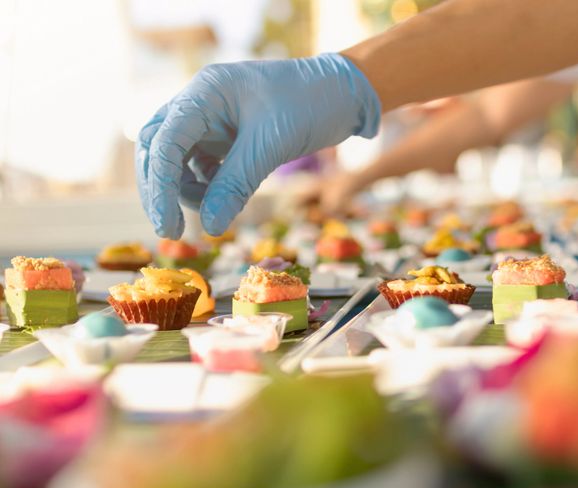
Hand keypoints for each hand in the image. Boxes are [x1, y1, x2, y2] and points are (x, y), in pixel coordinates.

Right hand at [136, 54, 380, 237]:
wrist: (345, 93)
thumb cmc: (311, 104)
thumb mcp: (271, 145)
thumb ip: (236, 185)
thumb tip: (209, 227)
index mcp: (205, 93)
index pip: (164, 141)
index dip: (159, 187)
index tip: (167, 226)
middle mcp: (201, 104)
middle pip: (159, 150)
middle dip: (161, 191)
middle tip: (171, 230)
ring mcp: (212, 121)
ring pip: (178, 162)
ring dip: (187, 191)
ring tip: (217, 208)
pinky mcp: (227, 138)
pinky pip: (202, 167)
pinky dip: (208, 188)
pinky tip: (228, 198)